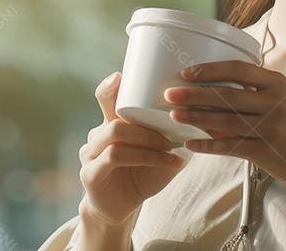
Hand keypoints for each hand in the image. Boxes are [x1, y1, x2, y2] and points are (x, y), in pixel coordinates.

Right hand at [77, 72, 185, 226]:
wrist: (120, 209)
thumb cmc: (140, 177)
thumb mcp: (157, 155)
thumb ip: (167, 138)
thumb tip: (196, 123)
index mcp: (109, 125)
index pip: (104, 99)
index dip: (109, 87)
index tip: (120, 76)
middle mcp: (96, 136)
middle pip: (115, 116)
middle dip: (146, 123)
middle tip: (171, 134)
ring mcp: (90, 154)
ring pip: (116, 134)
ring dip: (147, 140)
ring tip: (170, 148)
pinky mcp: (90, 174)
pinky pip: (115, 157)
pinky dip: (144, 157)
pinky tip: (165, 162)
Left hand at [164, 61, 285, 181]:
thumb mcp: (279, 97)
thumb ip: (251, 88)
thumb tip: (205, 82)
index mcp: (276, 83)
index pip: (239, 69)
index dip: (210, 70)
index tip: (186, 73)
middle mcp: (275, 104)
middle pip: (228, 95)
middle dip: (195, 94)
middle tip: (170, 94)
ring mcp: (271, 129)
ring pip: (226, 121)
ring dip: (196, 118)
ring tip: (174, 115)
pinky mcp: (265, 152)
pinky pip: (231, 147)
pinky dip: (209, 146)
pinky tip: (191, 144)